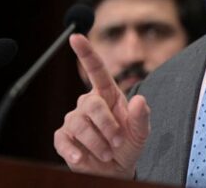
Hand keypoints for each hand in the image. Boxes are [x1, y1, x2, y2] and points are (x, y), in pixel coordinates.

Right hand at [53, 34, 150, 178]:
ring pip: (78, 124)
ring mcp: (74, 120)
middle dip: (107, 124)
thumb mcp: (142, 131)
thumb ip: (142, 116)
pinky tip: (82, 158)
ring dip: (96, 141)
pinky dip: (73, 151)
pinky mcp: (63, 138)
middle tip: (118, 141)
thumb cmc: (129, 143)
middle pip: (91, 104)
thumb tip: (139, 100)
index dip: (86, 52)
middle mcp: (89, 103)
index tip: (76, 36)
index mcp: (108, 94)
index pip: (96, 69)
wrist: (117, 168)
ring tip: (107, 152)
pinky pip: (63, 139)